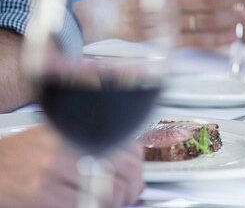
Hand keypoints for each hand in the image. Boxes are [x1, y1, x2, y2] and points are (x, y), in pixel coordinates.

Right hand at [0, 125, 142, 207]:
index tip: (136, 179)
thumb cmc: (24, 153)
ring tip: (106, 204)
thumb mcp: (61, 138)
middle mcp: (68, 145)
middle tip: (127, 197)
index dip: (137, 168)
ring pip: (105, 190)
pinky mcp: (39, 191)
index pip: (128, 146)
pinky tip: (85, 207)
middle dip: (130, 189)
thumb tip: (126, 164)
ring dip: (112, 203)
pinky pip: (79, 205)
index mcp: (78, 129)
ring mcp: (53, 168)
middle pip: (123, 169)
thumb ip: (92, 145)